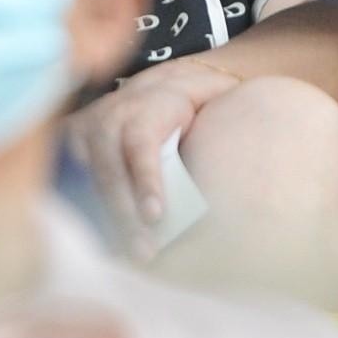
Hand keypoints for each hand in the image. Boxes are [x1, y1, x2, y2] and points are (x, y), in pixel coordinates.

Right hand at [61, 52, 250, 246]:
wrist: (162, 81)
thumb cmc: (198, 99)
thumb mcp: (216, 96)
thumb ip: (230, 111)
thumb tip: (263, 136)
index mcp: (150, 100)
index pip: (140, 142)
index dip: (146, 179)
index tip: (157, 216)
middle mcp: (112, 111)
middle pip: (111, 169)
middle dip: (126, 214)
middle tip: (147, 253)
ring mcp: (88, 126)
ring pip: (90, 179)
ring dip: (108, 220)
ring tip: (132, 256)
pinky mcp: (74, 143)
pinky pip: (75, 182)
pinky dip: (90, 213)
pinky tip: (107, 244)